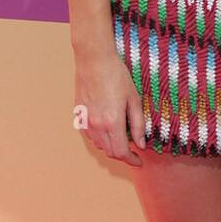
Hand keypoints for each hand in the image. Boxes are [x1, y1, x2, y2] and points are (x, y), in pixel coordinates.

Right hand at [74, 49, 145, 165]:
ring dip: (111, 147)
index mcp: (112, 122)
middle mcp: (97, 125)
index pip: (121, 152)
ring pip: (99, 145)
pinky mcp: (79, 116)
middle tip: (134, 150)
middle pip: (109, 152)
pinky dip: (100, 138)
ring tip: (122, 138)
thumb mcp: (134, 99)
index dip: (132, 160)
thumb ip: (138, 124)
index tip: (139, 161)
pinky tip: (108, 129)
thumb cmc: (116, 76)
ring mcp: (86, 121)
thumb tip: (141, 143)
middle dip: (123, 155)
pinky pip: (90, 135)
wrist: (94, 60)